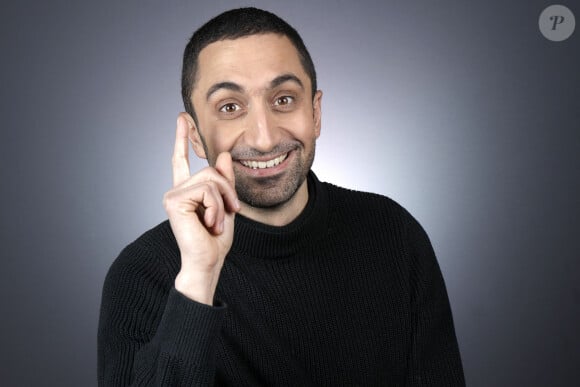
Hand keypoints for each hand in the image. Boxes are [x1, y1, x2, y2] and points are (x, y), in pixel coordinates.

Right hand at [163, 114, 239, 304]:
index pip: (182, 159)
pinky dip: (216, 207)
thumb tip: (222, 155)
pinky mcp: (173, 200)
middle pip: (210, 169)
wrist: (207, 261)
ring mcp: (172, 193)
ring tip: (217, 222)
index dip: (182, 138)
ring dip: (223, 202)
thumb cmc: (215, 239)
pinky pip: (207, 190)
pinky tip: (209, 223)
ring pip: (210, 179)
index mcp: (187, 190)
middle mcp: (176, 189)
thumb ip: (224, 181)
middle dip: (227, 190)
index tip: (182, 118)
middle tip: (230, 212)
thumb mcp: (226, 205)